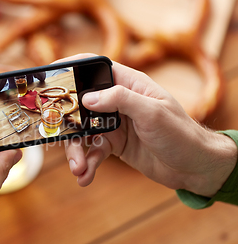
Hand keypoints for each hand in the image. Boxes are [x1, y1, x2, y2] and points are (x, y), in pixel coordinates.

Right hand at [63, 54, 236, 196]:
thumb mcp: (152, 112)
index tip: (48, 76)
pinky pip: (92, 151)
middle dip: (66, 122)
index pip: (94, 67)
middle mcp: (117, 101)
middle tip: (53, 135)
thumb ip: (120, 100)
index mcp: (128, 83)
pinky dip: (87, 164)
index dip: (71, 68)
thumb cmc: (181, 133)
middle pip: (79, 104)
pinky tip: (85, 176)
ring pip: (82, 132)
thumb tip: (87, 98)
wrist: (194, 167)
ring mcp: (113, 123)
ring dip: (76, 151)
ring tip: (77, 168)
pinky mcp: (113, 143)